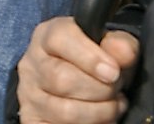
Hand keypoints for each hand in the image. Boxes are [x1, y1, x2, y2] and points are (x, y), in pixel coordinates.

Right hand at [15, 18, 136, 123]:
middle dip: (101, 90)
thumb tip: (124, 51)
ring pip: (65, 110)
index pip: (58, 39)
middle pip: (62, 79)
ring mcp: (29, 94)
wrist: (74, 88)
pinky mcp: (33, 119)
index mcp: (46, 37)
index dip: (89, 57)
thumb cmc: (93, 65)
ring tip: (112, 107)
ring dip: (100, 113)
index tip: (114, 72)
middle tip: (117, 90)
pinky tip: (97, 120)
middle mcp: (32, 64)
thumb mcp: (107, 49)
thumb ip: (118, 45)